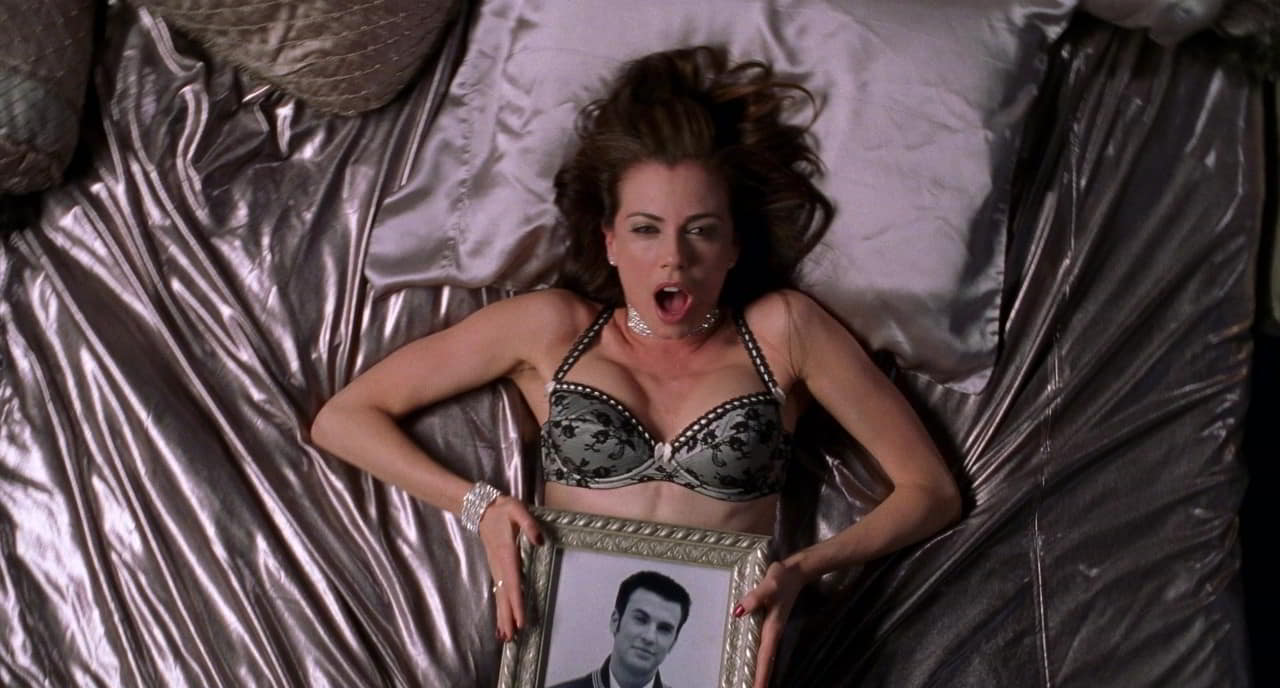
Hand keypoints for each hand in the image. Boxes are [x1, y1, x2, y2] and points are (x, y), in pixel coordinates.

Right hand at [476, 496, 543, 642]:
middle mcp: (500, 566)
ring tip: (505, 637)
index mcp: (507, 555)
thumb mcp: (517, 510)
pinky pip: (498, 591)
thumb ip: (529, 525)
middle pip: (504, 596)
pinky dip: (499, 607)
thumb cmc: (503, 509)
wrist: (482, 508)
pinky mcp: (496, 568)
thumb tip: (540, 542)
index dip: (517, 603)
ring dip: (502, 616)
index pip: (514, 583)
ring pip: (499, 596)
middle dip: (508, 617)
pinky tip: (501, 619)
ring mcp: (496, 568)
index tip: (520, 621)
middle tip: (511, 638)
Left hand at [734, 560, 807, 687]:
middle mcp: (773, 632)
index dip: (761, 676)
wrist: (797, 571)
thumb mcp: (769, 584)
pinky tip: (757, 665)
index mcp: (772, 628)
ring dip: (761, 673)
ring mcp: (773, 629)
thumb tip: (738, 612)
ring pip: (766, 657)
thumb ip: (755, 598)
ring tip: (754, 686)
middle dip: (761, 680)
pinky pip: (765, 648)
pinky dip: (762, 661)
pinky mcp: (771, 624)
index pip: (765, 658)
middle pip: (766, 663)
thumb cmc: (782, 577)